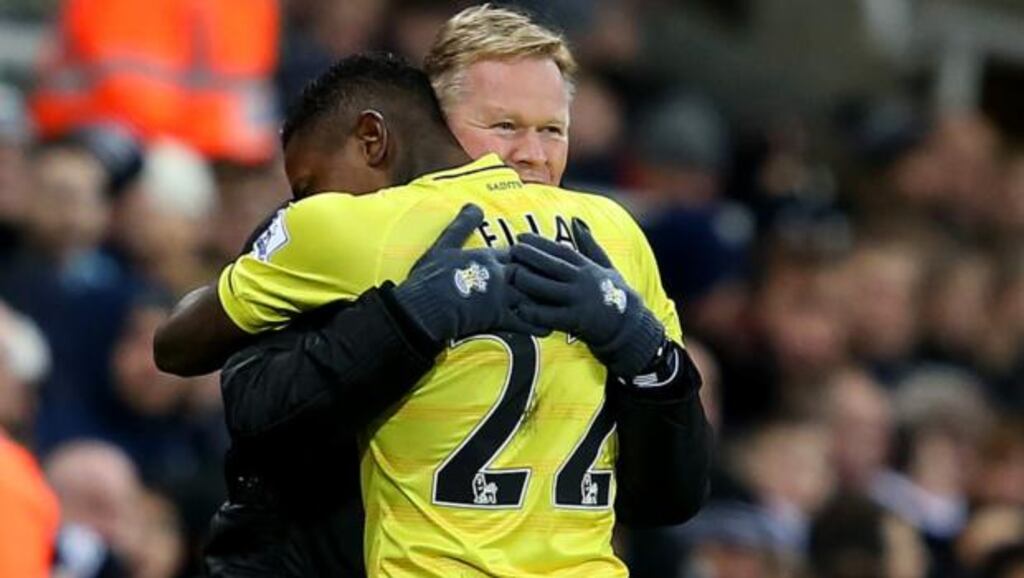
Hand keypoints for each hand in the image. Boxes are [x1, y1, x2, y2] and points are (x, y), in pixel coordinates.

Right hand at [394, 204, 551, 342]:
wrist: (422, 307)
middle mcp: (499, 273)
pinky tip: (549, 327)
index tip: (544, 255)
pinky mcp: (498, 316)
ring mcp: (501, 295)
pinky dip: (537, 324)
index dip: (532, 254)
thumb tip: (475, 204)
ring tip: (563, 303)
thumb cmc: (429, 278)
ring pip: (532, 295)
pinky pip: (524, 321)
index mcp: (488, 256)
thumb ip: (461, 226)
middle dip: (547, 276)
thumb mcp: (443, 247)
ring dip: (548, 300)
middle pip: (532, 272)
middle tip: (564, 279)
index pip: (518, 252)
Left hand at [509, 218, 664, 376]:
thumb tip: (576, 221)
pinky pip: (550, 316)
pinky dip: (534, 312)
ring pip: (548, 288)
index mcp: (588, 267)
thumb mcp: (606, 266)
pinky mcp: (576, 321)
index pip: (562, 251)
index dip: (540, 243)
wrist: (629, 326)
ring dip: (528, 281)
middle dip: (530, 257)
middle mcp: (583, 282)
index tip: (522, 237)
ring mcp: (579, 301)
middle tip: (511, 250)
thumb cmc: (614, 294)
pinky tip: (518, 307)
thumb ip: (589, 244)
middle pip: (552, 266)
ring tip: (510, 273)